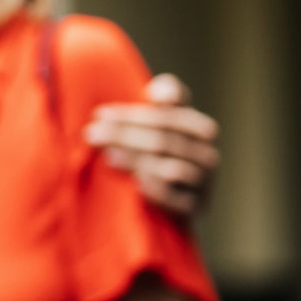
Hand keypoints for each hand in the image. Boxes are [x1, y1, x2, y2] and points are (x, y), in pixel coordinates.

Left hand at [84, 73, 219, 215]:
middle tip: (92, 134)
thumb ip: (166, 96)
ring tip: (108, 156)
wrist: (172, 200)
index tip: (99, 114)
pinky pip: (179, 200)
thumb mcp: (164, 120)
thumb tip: (160, 93)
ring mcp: (204, 183)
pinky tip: (135, 183)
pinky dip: (158, 191)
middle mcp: (208, 155)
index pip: (167, 117)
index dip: (132, 115)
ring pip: (172, 169)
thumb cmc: (160, 149)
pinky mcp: (197, 208)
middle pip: (164, 142)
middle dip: (125, 136)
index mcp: (201, 128)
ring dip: (137, 161)